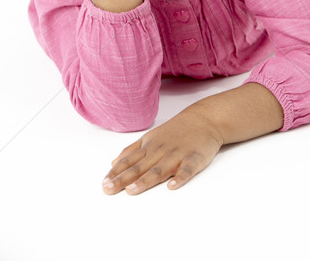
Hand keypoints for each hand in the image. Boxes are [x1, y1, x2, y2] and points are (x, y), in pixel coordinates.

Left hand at [102, 108, 223, 195]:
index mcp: (149, 146)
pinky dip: (180, 177)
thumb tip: (114, 163)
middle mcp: (160, 151)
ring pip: (159, 169)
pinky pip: (187, 170)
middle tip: (108, 189)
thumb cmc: (176, 131)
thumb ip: (133, 150)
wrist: (204, 119)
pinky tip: (173, 186)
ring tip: (132, 190)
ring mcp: (177, 155)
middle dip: (123, 179)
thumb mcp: (151, 137)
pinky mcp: (194, 159)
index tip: (104, 184)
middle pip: (140, 167)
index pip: (129, 161)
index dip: (116, 173)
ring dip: (145, 180)